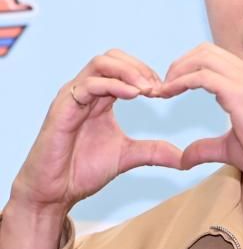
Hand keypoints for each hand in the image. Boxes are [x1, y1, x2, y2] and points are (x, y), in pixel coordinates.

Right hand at [10, 49, 183, 215]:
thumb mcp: (128, 157)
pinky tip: (134, 96)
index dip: (147, 73)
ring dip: (129, 71)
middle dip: (140, 67)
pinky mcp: (62, 108)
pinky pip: (89, 85)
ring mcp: (72, 97)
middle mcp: (85, 91)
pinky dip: (113, 85)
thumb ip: (154, 152)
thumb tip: (183, 158)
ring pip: (101, 63)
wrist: (54, 192)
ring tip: (149, 89)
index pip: (123, 67)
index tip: (166, 91)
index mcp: (99, 98)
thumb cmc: (82, 171)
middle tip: (160, 87)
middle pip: (112, 57)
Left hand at [161, 43, 242, 200]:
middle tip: (161, 87)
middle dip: (178, 64)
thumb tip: (183, 158)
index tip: (169, 88)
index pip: (213, 58)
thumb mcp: (230, 149)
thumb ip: (206, 147)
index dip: (187, 68)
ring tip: (161, 90)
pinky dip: (180, 81)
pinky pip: (202, 75)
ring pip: (201, 58)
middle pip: (204, 51)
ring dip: (176, 71)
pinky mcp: (240, 92)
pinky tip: (168, 94)